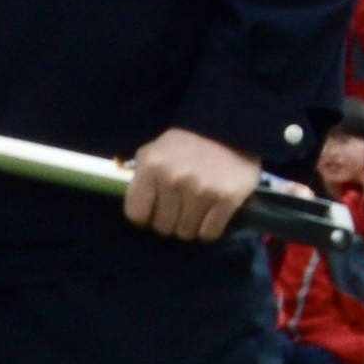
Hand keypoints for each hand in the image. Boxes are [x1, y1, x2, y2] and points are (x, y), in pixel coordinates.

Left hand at [117, 130, 264, 245]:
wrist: (226, 130)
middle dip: (168, 222)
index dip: (144, 217)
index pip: (136, 213)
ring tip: (193, 212)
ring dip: (188, 227)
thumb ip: (141, 178)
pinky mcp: (227, 199)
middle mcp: (174, 180)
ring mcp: (201, 191)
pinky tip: (209, 216)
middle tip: (177, 211)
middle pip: (162, 227)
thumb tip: (137, 209)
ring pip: (185, 233)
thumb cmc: (184, 145)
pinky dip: (208, 230)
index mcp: (151, 168)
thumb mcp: (152, 152)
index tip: (152, 212)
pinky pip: (209, 233)